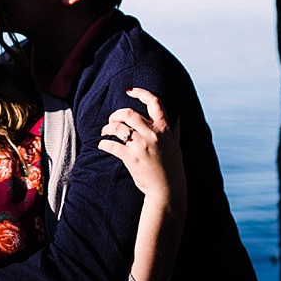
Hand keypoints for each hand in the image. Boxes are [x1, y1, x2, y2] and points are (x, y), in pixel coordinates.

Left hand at [98, 87, 186, 280]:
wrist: (168, 190)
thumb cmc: (172, 167)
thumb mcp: (176, 145)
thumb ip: (175, 129)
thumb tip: (177, 115)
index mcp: (165, 128)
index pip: (154, 102)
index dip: (141, 93)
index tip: (130, 91)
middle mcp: (153, 134)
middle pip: (128, 113)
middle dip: (116, 114)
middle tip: (112, 119)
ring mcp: (142, 146)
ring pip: (117, 128)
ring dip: (107, 128)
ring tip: (105, 132)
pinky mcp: (131, 158)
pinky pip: (111, 145)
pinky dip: (103, 144)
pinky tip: (102, 145)